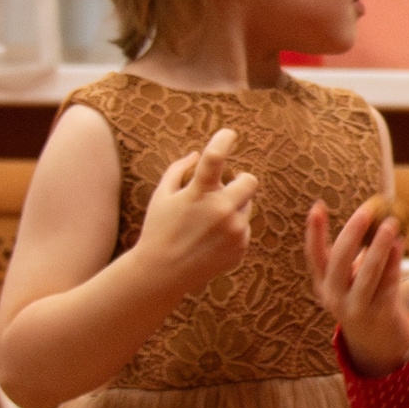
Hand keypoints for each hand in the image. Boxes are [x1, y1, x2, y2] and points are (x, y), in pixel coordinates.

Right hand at [135, 129, 257, 295]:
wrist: (162, 273)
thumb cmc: (158, 230)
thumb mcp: (161, 197)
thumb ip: (178, 171)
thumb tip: (198, 154)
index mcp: (200, 194)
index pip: (215, 158)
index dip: (224, 140)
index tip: (229, 134)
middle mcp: (222, 211)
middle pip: (250, 181)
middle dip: (240, 180)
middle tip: (226, 185)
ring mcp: (235, 231)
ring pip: (247, 206)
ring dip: (232, 206)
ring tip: (206, 222)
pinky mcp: (241, 247)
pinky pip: (244, 228)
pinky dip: (231, 228)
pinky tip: (209, 239)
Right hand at [305, 196, 408, 376]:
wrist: (378, 342)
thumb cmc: (365, 298)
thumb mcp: (353, 278)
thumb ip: (359, 254)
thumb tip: (374, 218)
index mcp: (323, 284)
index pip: (314, 255)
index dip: (314, 231)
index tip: (317, 206)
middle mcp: (334, 297)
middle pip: (339, 261)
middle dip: (352, 233)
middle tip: (367, 210)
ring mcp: (356, 308)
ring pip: (367, 272)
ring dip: (379, 246)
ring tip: (391, 224)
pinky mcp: (379, 314)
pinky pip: (388, 283)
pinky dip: (394, 261)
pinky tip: (400, 243)